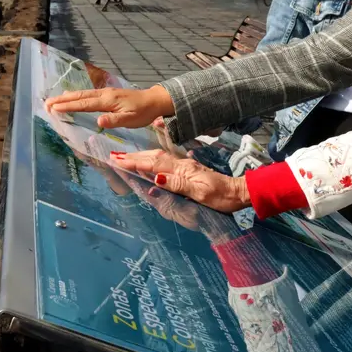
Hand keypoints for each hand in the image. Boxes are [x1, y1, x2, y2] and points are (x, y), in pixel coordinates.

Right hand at [45, 85, 174, 128]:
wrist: (153, 100)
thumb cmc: (143, 112)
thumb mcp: (131, 120)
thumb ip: (114, 120)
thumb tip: (98, 122)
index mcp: (108, 101)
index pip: (84, 104)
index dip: (68, 106)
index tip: (54, 108)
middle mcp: (103, 94)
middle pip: (79, 96)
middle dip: (61, 100)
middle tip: (46, 104)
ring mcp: (105, 93)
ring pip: (82, 94)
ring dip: (66, 97)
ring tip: (52, 100)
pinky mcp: (107, 94)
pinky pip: (87, 94)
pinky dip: (75, 96)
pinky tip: (70, 96)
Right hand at [111, 150, 250, 212]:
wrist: (238, 192)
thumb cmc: (221, 196)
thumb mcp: (201, 193)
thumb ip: (178, 184)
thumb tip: (156, 178)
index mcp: (183, 170)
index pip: (154, 165)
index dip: (135, 162)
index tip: (118, 160)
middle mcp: (182, 165)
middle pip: (153, 158)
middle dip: (133, 157)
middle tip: (114, 155)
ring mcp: (186, 166)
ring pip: (158, 158)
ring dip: (141, 156)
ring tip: (125, 156)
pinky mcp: (189, 170)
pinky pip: (166, 161)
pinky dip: (153, 159)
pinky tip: (149, 160)